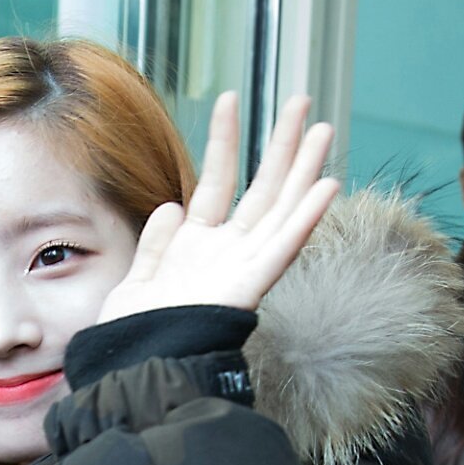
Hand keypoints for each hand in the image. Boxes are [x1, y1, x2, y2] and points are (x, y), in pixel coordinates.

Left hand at [97, 92, 339, 323]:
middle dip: (282, 145)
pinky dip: (307, 218)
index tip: (228, 99)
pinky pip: (284, 246)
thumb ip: (156, 243)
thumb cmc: (135, 334)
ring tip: (322, 127)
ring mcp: (242, 266)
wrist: (134, 365)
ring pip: (281, 208)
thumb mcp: (137, 279)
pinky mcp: (251, 284)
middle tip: (300, 103)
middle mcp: (226, 252)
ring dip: (304, 169)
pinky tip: (329, 186)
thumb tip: (170, 205)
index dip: (224, 140)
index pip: (217, 180)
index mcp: (197, 247)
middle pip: (263, 188)